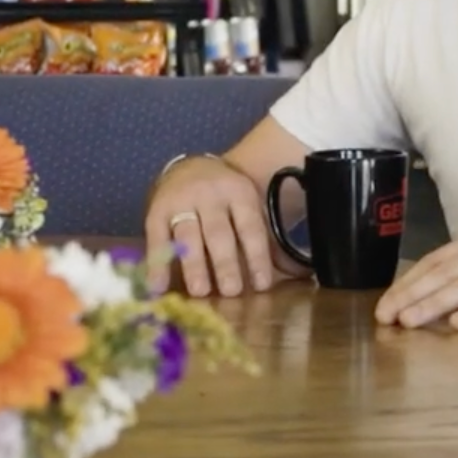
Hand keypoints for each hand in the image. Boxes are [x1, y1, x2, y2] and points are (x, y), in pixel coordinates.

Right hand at [145, 154, 292, 297]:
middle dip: (225, 262)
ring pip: (188, 235)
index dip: (257, 256)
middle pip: (219, 232)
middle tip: (231, 290)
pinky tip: (158, 286)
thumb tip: (300, 273)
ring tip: (200, 291)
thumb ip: (268, 240)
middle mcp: (210, 195)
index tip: (262, 284)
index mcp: (239, 194)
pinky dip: (157, 263)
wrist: (191, 166)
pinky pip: (156, 238)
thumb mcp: (249, 206)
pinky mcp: (157, 210)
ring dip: (194, 265)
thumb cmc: (226, 198)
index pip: (250, 227)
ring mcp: (182, 201)